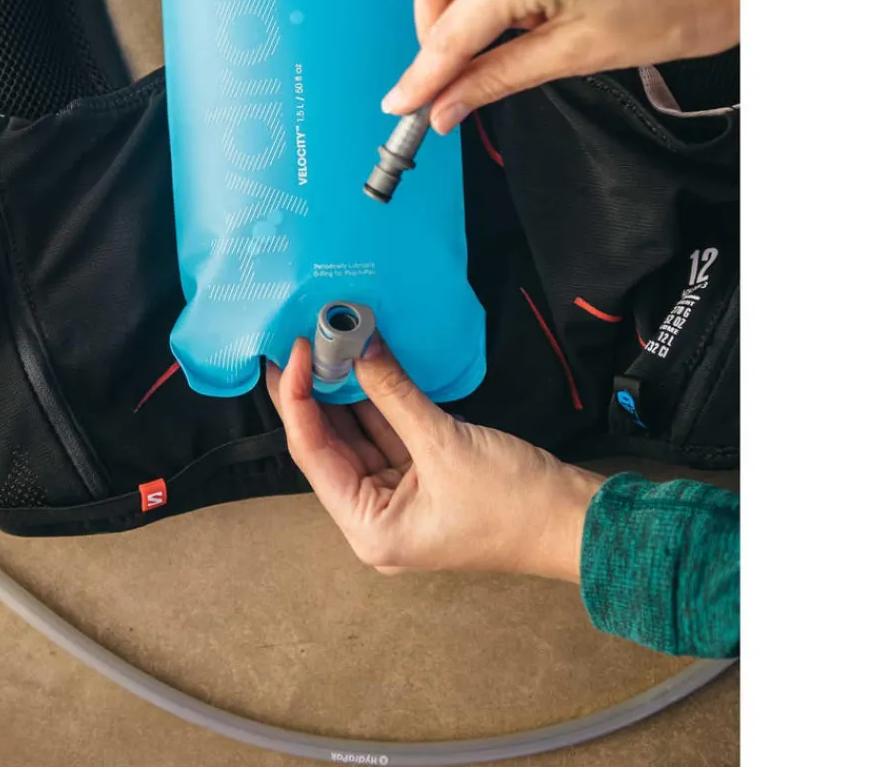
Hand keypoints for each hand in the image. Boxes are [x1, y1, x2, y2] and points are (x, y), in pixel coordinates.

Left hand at [265, 335, 602, 578]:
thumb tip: (356, 344)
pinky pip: (388, 431)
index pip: (313, 454)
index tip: (293, 352)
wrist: (577, 521)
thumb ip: (393, 392)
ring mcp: (399, 498)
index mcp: (368, 529)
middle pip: (329, 445)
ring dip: (345, 391)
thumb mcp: (444, 443)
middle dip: (315, 392)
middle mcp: (375, 519)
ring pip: (358, 435)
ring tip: (323, 342)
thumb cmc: (514, 503)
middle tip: (298, 340)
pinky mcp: (423, 476)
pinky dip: (377, 399)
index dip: (297, 399)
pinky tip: (360, 362)